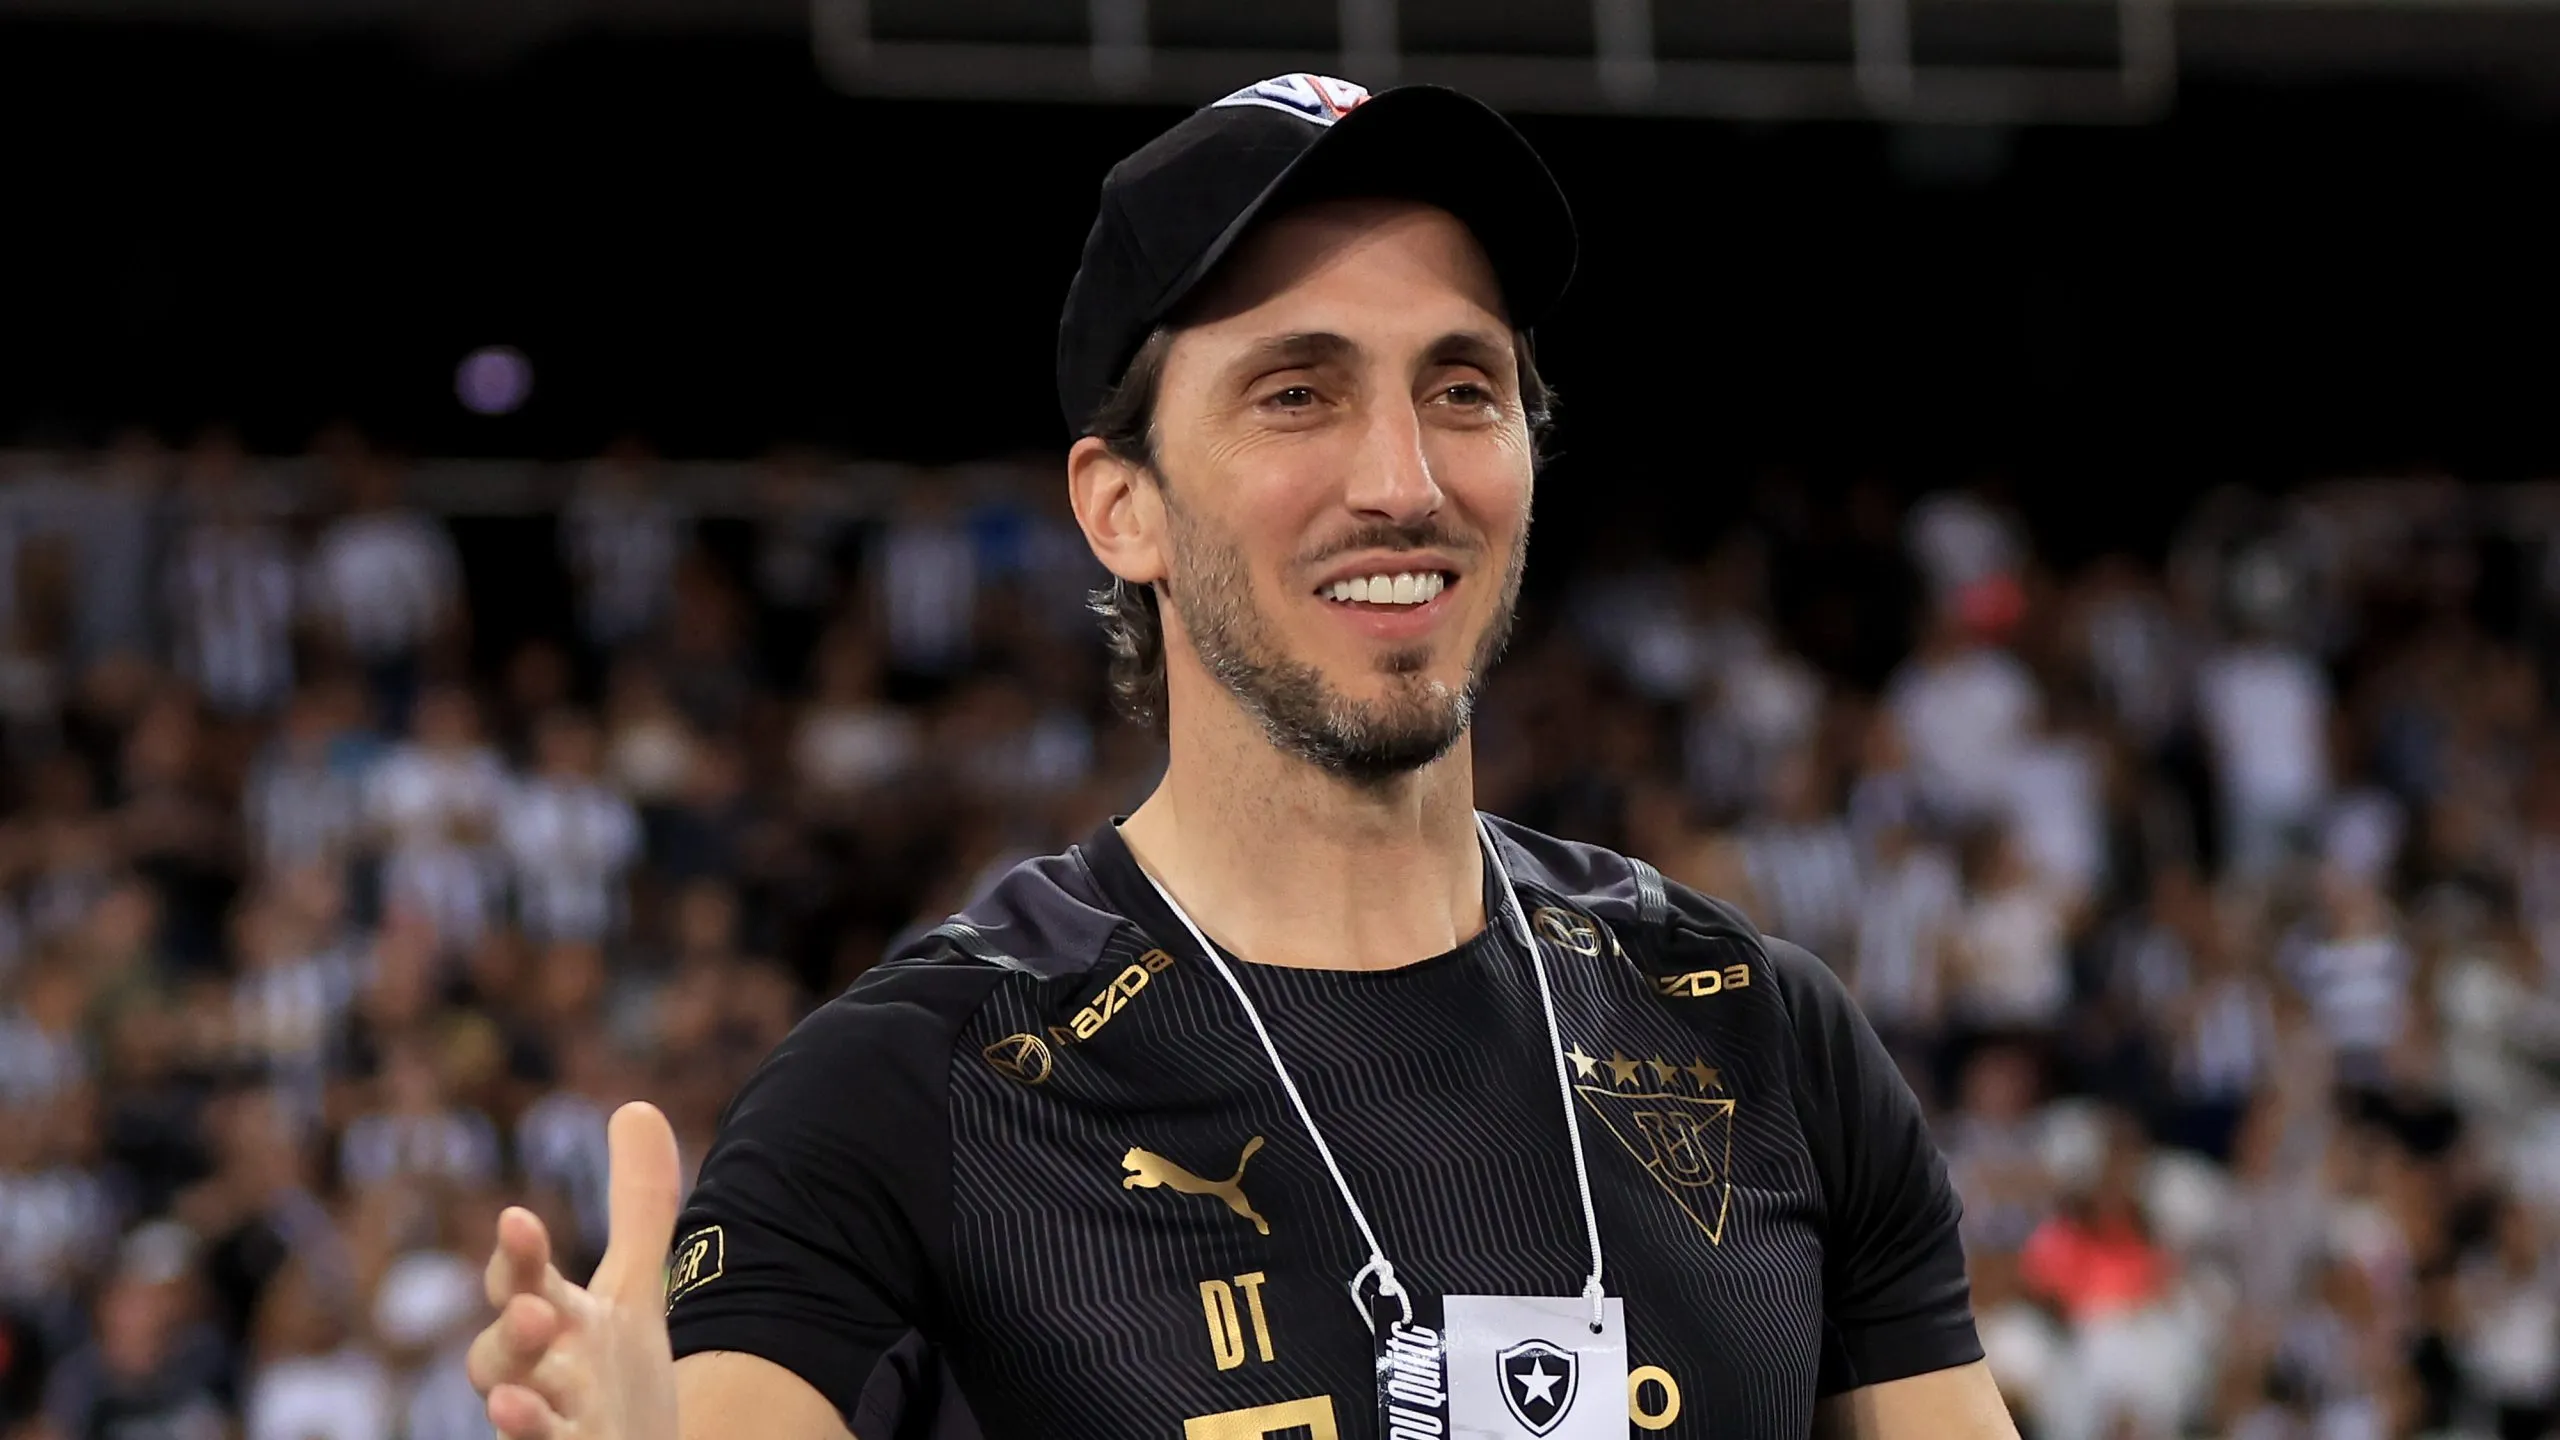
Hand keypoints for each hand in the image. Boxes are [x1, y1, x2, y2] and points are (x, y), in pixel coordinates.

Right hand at [468, 1102, 683, 1439]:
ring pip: (514, 1412)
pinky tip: (522, 1425)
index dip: (519, 1255)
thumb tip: (636, 1105)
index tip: (520, 1220)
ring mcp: (546, 1425)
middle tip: (532, 1311)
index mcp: (553, 1322)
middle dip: (510, 1331)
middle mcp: (538, 1373)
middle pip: (501, 1352)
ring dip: (510, 1403)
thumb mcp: (633, 1292)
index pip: (523, 1280)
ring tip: (509, 1397)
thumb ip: (636, 1208)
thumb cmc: (613, 1379)